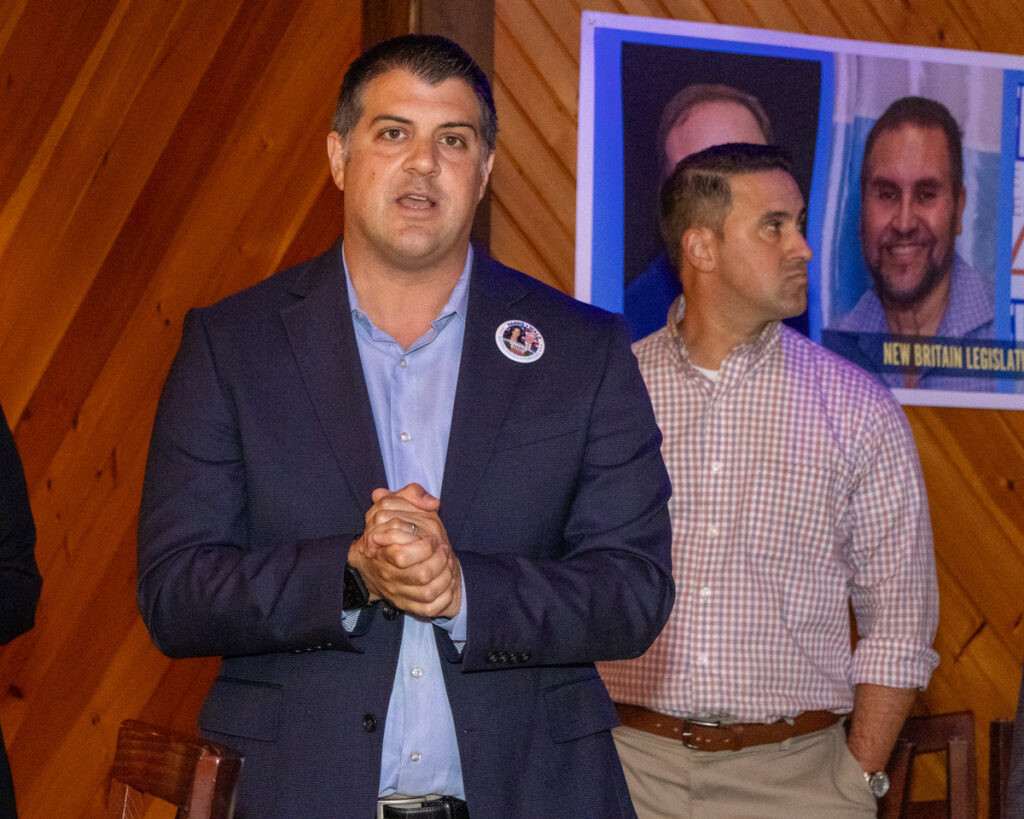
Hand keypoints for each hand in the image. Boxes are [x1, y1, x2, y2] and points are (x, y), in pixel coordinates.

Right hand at [348, 483, 461, 618]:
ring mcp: (398, 592)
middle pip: (421, 576)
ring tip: (449, 563)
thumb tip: (432, 502)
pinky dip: (444, 597)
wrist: (366, 565)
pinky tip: (448, 582)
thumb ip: (412, 494)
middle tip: (444, 550)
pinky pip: (429, 608)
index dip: (423, 547)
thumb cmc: (384, 530)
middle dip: (440, 562)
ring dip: (445, 578)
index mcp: (382, 550)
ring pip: (427, 594)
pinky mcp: (407, 605)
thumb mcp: (392, 505)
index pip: (401, 555)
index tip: (433, 539)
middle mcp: (388, 575)